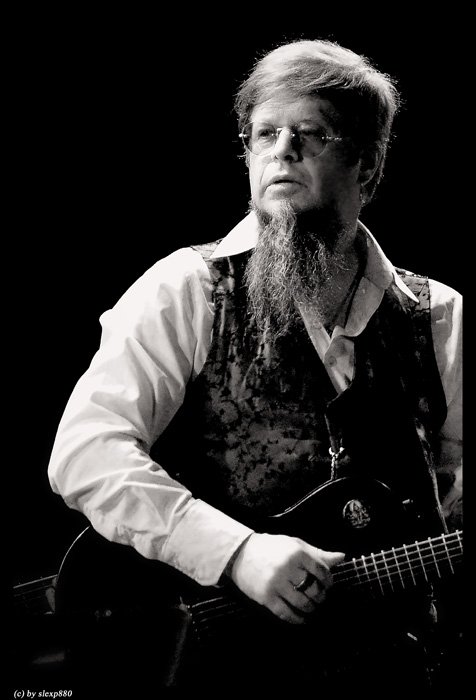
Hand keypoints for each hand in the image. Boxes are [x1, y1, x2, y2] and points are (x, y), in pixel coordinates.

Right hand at [229, 533, 344, 623]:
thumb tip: (342, 557)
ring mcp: (276, 583)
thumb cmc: (271, 547)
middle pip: (314, 589)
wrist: (240, 552)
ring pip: (302, 603)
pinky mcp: (266, 597)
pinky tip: (301, 619)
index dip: (328, 581)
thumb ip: (318, 553)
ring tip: (311, 607)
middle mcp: (288, 568)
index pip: (322, 571)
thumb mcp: (295, 545)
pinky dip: (297, 619)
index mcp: (297, 552)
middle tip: (320, 598)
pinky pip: (286, 613)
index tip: (328, 585)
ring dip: (311, 608)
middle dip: (321, 596)